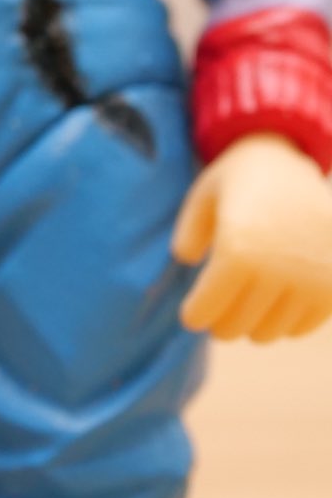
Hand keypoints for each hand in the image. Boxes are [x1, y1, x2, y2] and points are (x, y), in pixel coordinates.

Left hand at [174, 133, 331, 341]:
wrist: (298, 165)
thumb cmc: (241, 179)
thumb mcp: (203, 197)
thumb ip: (187, 233)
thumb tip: (187, 262)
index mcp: (237, 249)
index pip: (206, 310)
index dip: (195, 317)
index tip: (192, 317)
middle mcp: (276, 269)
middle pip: (235, 326)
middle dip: (220, 323)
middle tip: (216, 316)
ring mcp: (311, 280)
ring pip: (270, 333)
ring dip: (252, 325)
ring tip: (244, 308)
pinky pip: (302, 328)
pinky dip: (285, 324)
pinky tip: (274, 305)